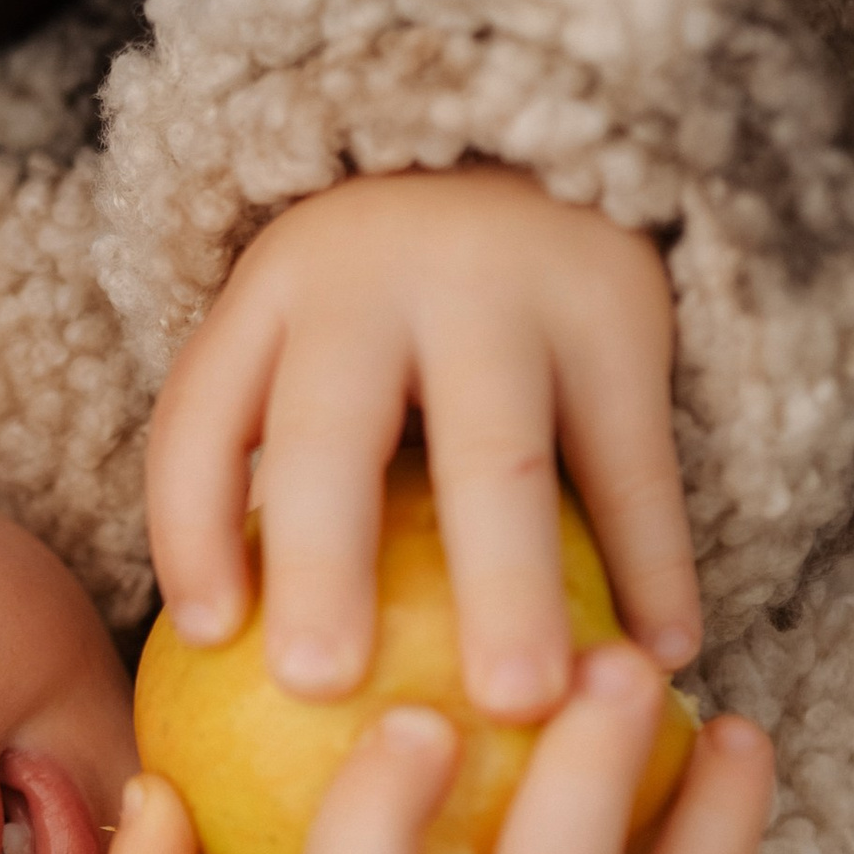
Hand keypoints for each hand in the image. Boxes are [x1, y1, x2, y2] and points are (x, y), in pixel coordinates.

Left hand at [146, 168, 700, 720]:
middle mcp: (376, 280)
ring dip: (509, 589)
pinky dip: (653, 559)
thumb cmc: (400, 304)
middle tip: (318, 687)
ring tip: (524, 709)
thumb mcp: (314, 329)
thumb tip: (229, 667)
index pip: (201, 417)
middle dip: (321, 566)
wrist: (544, 145)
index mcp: (277, 293)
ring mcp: (505, 288)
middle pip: (332, 438)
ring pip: (499, 458)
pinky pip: (632, 459)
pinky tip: (665, 650)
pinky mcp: (620, 308)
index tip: (208, 643)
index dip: (188, 530)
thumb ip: (277, 455)